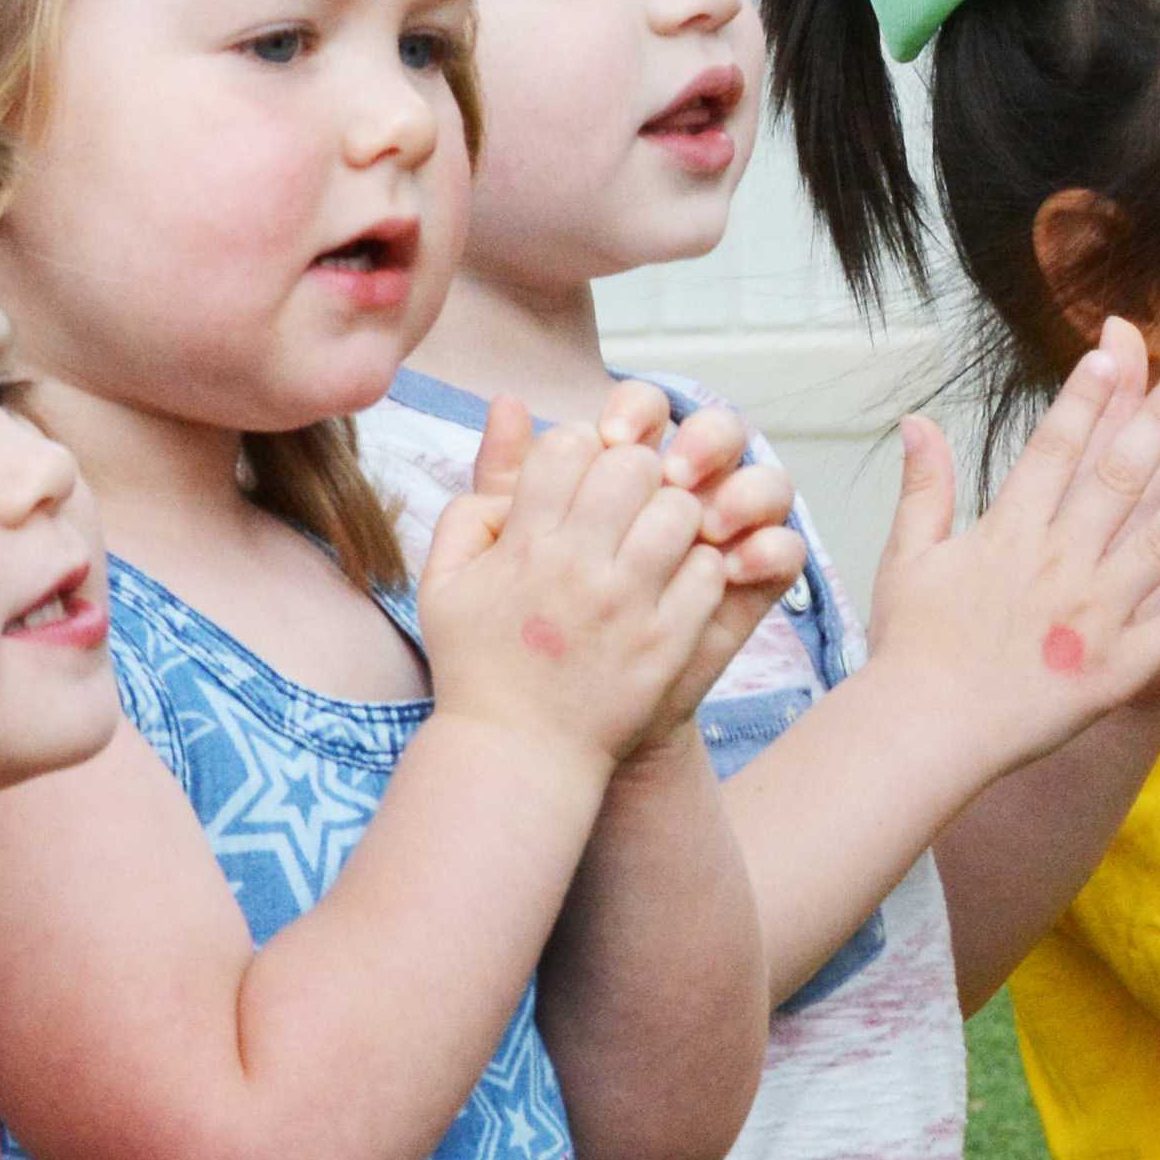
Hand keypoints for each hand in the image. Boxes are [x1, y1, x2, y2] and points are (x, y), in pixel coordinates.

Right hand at [415, 392, 711, 779]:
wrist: (517, 756)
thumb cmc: (476, 662)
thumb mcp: (449, 574)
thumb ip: (479, 488)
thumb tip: (512, 404)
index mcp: (523, 545)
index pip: (568, 444)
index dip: (579, 449)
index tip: (578, 479)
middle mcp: (578, 568)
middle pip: (633, 467)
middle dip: (634, 472)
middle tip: (626, 501)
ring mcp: (629, 606)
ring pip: (681, 512)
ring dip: (673, 516)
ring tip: (654, 538)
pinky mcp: (669, 642)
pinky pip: (710, 571)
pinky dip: (701, 565)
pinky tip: (676, 579)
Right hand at [868, 318, 1159, 759]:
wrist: (922, 731)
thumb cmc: (912, 650)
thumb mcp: (906, 557)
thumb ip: (923, 486)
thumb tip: (917, 421)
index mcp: (1009, 533)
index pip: (1054, 450)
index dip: (1087, 401)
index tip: (1115, 357)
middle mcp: (1056, 563)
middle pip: (1118, 480)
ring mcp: (1090, 615)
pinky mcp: (1114, 668)